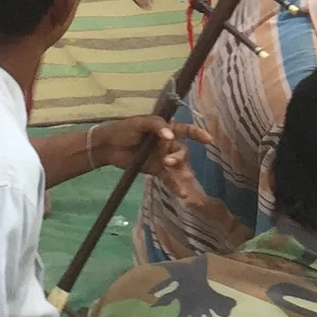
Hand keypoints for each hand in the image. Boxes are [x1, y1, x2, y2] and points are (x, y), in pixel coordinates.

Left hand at [91, 117, 213, 202]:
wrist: (108, 146)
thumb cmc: (124, 129)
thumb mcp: (140, 122)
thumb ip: (157, 126)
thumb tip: (170, 136)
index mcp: (165, 128)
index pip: (185, 130)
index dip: (197, 134)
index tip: (209, 140)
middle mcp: (167, 143)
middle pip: (182, 150)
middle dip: (179, 156)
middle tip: (168, 161)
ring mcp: (163, 157)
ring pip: (178, 165)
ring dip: (181, 171)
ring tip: (184, 179)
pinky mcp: (156, 170)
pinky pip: (169, 178)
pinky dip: (175, 185)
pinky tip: (182, 193)